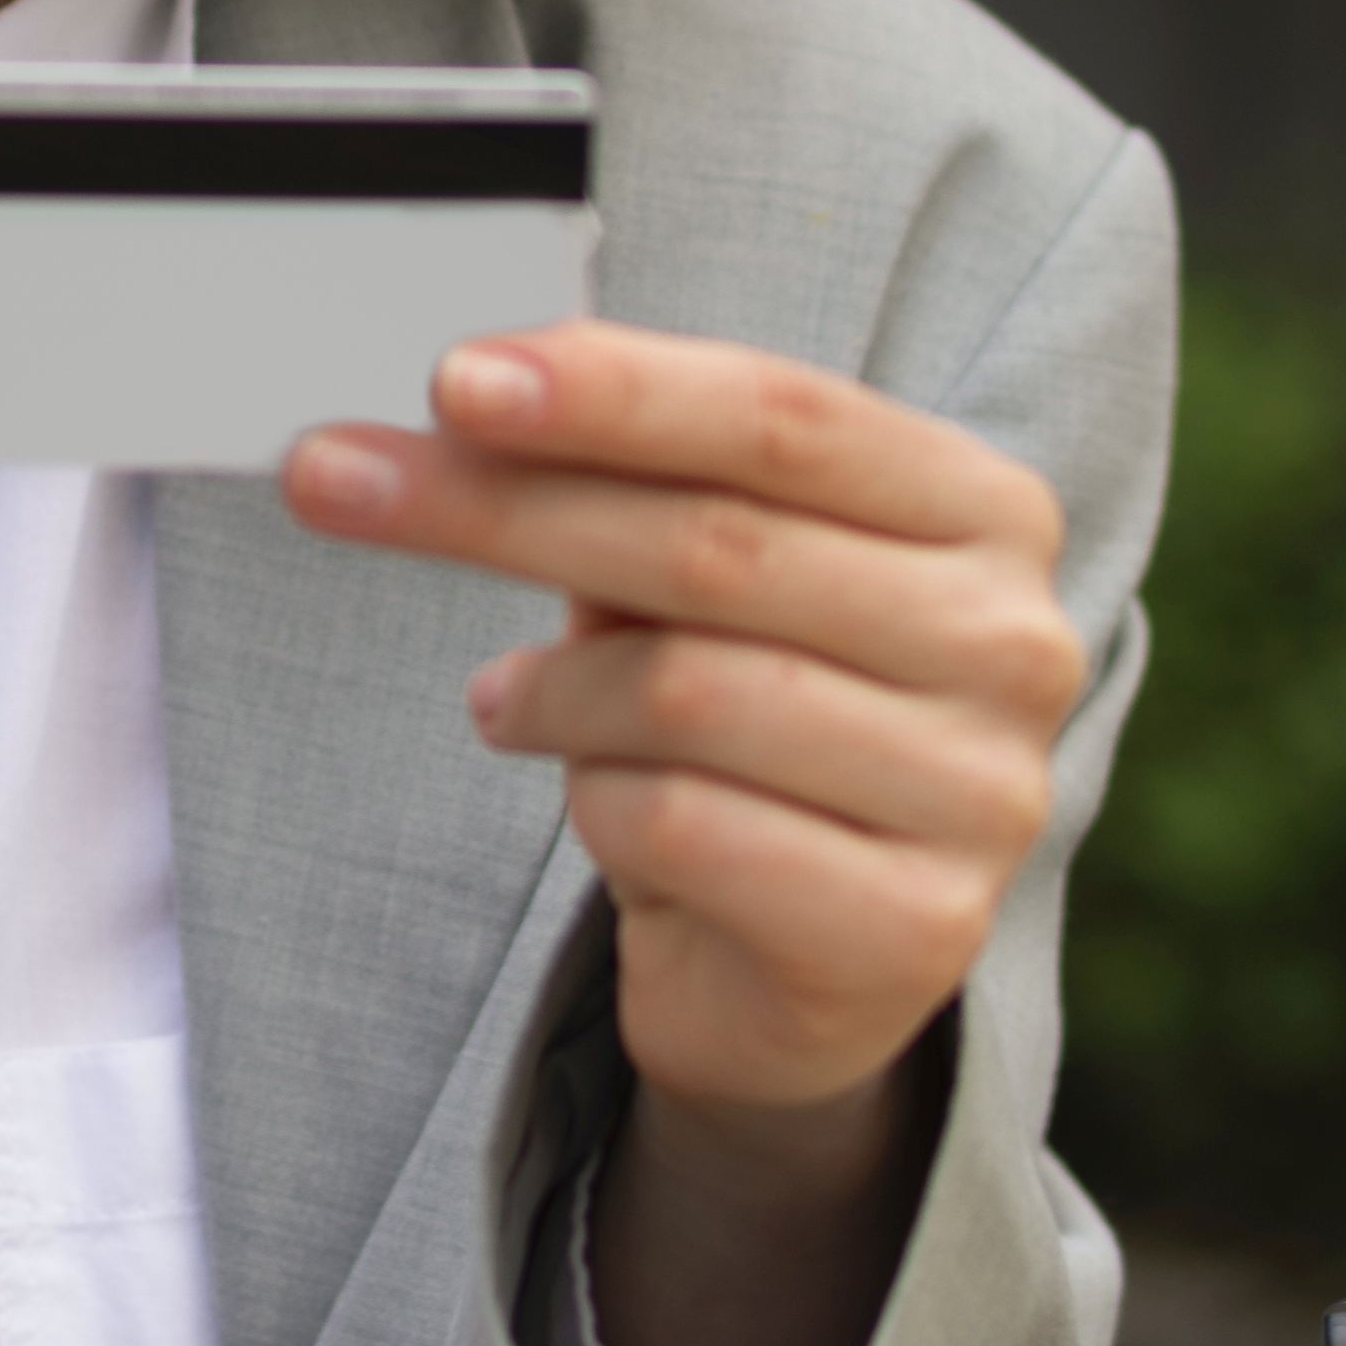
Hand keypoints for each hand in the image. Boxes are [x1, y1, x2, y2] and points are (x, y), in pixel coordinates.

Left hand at [282, 323, 1086, 1345]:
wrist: (810, 967)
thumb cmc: (750, 719)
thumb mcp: (708, 579)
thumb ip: (630, 485)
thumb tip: (465, 397)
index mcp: (984, 512)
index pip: (783, 417)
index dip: (613, 390)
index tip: (453, 378)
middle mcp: (1012, 642)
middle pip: (718, 543)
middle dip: (502, 506)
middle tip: (333, 479)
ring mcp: (978, 793)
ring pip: (687, 690)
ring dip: (551, 692)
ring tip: (501, 706)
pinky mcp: (915, 929)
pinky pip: (684, 827)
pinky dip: (596, 802)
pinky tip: (584, 795)